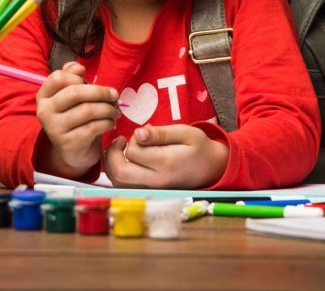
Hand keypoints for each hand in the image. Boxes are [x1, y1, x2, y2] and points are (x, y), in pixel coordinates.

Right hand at [36, 62, 120, 176]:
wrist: (74, 150)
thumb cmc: (75, 116)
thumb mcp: (73, 95)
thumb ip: (73, 77)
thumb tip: (79, 68)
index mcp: (44, 96)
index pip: (58, 78)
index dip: (77, 77)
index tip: (90, 83)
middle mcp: (45, 112)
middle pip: (75, 93)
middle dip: (100, 92)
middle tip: (115, 96)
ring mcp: (54, 129)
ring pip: (87, 110)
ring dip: (108, 109)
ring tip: (115, 111)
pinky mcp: (68, 144)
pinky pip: (93, 127)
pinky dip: (107, 122)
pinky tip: (111, 122)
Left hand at [104, 124, 228, 188]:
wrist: (212, 168)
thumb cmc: (198, 147)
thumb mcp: (184, 132)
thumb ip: (160, 134)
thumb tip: (137, 134)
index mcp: (166, 163)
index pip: (133, 153)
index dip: (131, 139)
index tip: (140, 133)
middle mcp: (156, 181)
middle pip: (120, 174)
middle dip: (112, 155)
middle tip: (120, 141)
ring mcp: (152, 189)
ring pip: (119, 183)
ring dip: (113, 164)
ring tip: (121, 149)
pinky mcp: (150, 192)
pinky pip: (125, 187)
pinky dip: (118, 173)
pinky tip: (126, 160)